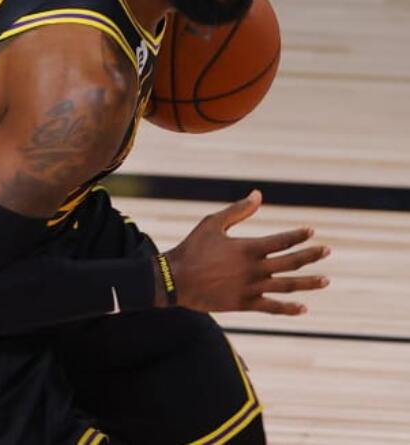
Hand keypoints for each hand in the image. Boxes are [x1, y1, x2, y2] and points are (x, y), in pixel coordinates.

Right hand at [161, 190, 329, 314]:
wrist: (175, 279)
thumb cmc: (192, 248)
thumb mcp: (212, 223)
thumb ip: (238, 211)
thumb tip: (258, 195)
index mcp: (248, 248)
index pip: (281, 241)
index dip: (298, 235)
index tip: (310, 231)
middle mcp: (255, 269)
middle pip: (291, 262)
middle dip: (311, 256)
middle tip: (327, 251)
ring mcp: (251, 288)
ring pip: (287, 286)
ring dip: (308, 283)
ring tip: (326, 280)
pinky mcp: (244, 304)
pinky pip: (272, 307)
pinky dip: (288, 309)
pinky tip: (303, 309)